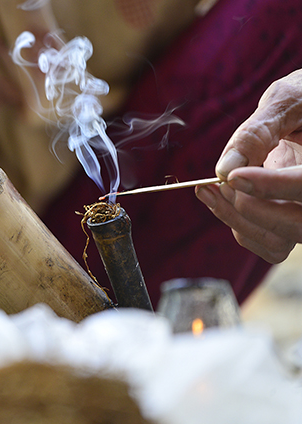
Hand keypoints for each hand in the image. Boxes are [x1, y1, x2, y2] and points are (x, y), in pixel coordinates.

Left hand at [196, 70, 301, 262]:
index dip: (271, 186)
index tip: (232, 177)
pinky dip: (239, 227)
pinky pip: (268, 244)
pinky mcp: (292, 223)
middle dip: (250, 208)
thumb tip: (225, 169)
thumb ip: (258, 132)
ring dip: (237, 220)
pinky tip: (218, 198)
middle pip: (296, 225)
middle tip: (218, 183)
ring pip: (278, 242)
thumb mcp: (287, 102)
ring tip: (207, 190)